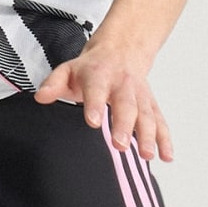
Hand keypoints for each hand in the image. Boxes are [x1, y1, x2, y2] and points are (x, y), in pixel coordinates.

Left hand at [35, 45, 173, 161]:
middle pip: (126, 105)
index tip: (94, 122)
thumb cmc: (91, 67)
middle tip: (120, 145)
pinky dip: (165, 139)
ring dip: (148, 135)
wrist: (122, 50)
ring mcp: (140, 95)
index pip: (97, 90)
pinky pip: (160, 122)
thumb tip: (41, 97)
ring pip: (146, 115)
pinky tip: (166, 156)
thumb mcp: (68, 69)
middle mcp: (123, 84)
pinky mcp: (151, 105)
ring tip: (146, 155)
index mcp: (100, 74)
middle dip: (125, 125)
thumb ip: (54, 83)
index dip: (96, 105)